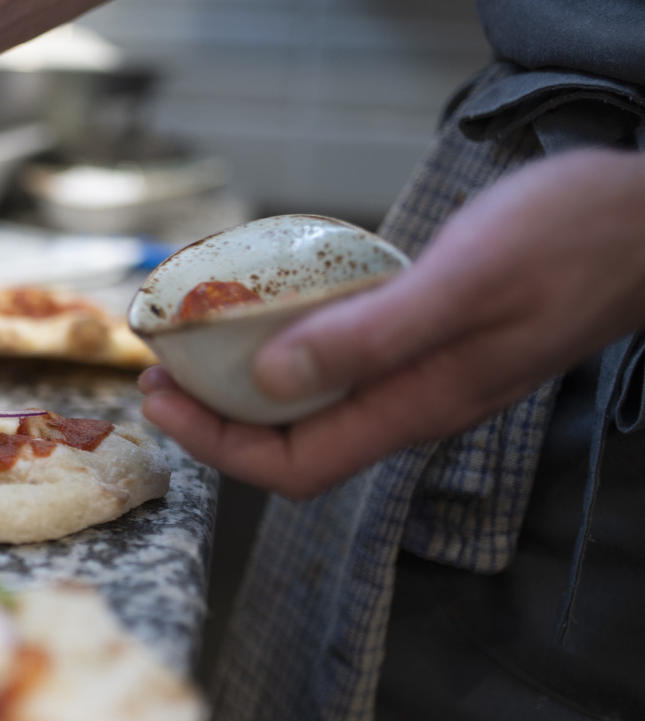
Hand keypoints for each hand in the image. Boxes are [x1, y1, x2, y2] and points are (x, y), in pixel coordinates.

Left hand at [140, 148, 644, 498]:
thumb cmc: (573, 241)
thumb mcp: (464, 283)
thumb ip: (372, 337)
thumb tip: (273, 381)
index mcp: (417, 406)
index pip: (294, 466)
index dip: (218, 445)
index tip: (161, 399)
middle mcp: (415, 403)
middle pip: (294, 443)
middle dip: (217, 419)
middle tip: (161, 370)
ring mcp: (426, 376)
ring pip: (318, 406)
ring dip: (248, 386)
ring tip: (197, 345)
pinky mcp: (434, 342)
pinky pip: (346, 365)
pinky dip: (293, 350)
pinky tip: (273, 315)